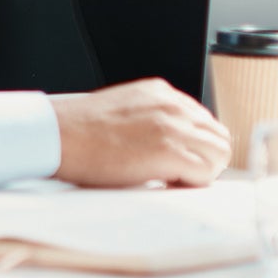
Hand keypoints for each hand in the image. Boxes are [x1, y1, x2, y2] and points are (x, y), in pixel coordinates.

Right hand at [48, 80, 224, 187]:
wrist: (57, 135)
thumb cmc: (80, 131)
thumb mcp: (124, 112)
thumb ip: (152, 120)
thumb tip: (168, 145)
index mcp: (162, 93)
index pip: (204, 121)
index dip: (195, 146)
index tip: (178, 161)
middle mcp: (174, 105)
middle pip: (219, 137)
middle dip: (206, 160)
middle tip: (178, 175)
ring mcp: (174, 126)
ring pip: (220, 154)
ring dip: (201, 172)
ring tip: (171, 180)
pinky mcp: (169, 151)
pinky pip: (206, 173)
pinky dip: (192, 184)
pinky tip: (165, 183)